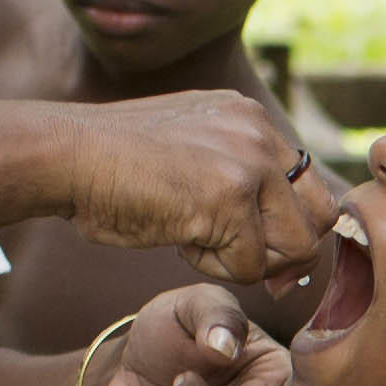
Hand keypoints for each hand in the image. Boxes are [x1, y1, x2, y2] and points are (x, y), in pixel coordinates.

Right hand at [60, 88, 337, 298]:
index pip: (309, 184)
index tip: (251, 245)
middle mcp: (259, 132)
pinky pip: (250, 266)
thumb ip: (235, 181)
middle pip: (321, 216)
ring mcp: (248, 162)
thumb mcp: (188, 155)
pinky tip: (176, 239)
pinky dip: (214, 267)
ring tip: (196, 240)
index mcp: (250, 117)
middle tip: (234, 256)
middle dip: (283, 249)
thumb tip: (289, 249)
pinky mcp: (230, 198)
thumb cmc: (112, 167)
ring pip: (295, 246)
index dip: (287, 226)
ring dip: (249, 261)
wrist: (64, 154)